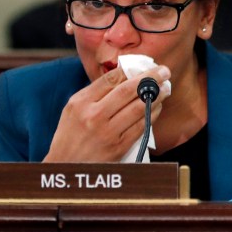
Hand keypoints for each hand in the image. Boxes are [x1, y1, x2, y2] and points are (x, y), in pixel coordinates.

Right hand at [43, 65, 170, 161]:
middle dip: (150, 78)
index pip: (110, 79)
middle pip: (127, 91)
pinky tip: (157, 107)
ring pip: (138, 108)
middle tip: (164, 71)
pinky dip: (152, 114)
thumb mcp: (74, 109)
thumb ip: (95, 93)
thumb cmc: (72, 135)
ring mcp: (107, 132)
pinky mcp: (118, 147)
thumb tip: (124, 76)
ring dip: (156, 96)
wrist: (66, 167)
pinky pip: (141, 126)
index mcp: (81, 102)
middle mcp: (94, 116)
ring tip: (165, 88)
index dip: (131, 70)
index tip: (146, 65)